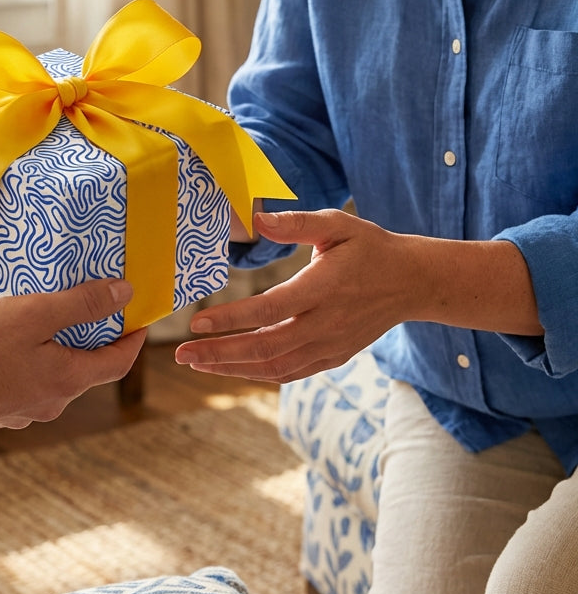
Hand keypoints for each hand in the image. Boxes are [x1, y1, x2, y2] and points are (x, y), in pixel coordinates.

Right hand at [0, 278, 146, 427]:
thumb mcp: (33, 313)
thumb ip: (81, 304)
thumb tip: (125, 295)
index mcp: (67, 381)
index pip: (118, 363)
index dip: (133, 338)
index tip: (139, 318)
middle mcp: (51, 403)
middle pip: (87, 367)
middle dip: (94, 337)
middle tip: (91, 305)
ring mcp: (23, 409)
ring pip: (55, 373)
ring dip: (59, 347)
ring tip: (47, 315)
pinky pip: (28, 379)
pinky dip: (32, 358)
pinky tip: (12, 338)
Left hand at [176, 208, 416, 382]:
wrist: (412, 282)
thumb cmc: (370, 247)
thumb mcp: (338, 224)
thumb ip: (297, 223)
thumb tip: (257, 219)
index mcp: (323, 288)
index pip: (270, 309)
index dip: (231, 319)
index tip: (195, 323)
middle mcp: (326, 324)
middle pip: (266, 347)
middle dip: (219, 353)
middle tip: (181, 354)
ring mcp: (330, 345)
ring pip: (275, 367)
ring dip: (232, 368)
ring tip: (196, 362)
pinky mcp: (333, 357)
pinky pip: (290, 373)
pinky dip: (257, 373)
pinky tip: (230, 367)